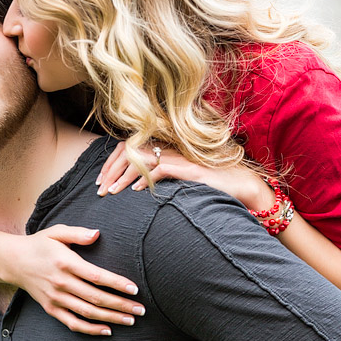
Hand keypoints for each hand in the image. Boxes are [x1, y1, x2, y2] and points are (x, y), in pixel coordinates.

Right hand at [10, 224, 144, 336]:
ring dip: (111, 318)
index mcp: (65, 262)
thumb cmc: (39, 244)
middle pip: (95, 298)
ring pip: (87, 312)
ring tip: (130, 320)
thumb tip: (98, 234)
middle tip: (141, 310)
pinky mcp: (51, 308)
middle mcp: (61, 282)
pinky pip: (72, 323)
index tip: (134, 289)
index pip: (96, 276)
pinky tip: (107, 330)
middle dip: (121, 305)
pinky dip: (90, 329)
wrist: (13, 261)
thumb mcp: (57, 232)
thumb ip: (78, 233)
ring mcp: (55, 298)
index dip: (117, 284)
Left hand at [96, 142, 272, 211]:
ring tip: (111, 192)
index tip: (100, 181)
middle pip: (129, 151)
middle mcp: (169, 149)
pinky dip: (146, 179)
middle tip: (99, 190)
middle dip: (110, 171)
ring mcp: (178, 157)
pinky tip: (136, 191)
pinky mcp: (189, 169)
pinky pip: (161, 169)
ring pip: (141, 160)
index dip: (111, 163)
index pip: (128, 147)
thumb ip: (160, 177)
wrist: (241, 184)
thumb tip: (135, 187)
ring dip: (123, 177)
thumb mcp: (179, 179)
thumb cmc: (210, 184)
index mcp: (164, 149)